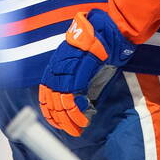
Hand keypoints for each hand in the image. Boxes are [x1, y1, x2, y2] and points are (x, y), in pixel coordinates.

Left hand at [38, 9, 134, 136]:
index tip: (57, 122)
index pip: (47, 93)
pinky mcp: (75, 73)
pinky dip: (76, 113)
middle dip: (58, 119)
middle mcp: (57, 67)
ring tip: (76, 130)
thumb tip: (82, 98)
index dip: (51, 110)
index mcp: (58, 64)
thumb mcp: (88, 60)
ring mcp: (65, 69)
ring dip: (68, 120)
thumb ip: (82, 76)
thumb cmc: (103, 42)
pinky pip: (71, 98)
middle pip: (50, 100)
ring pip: (59, 102)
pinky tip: (82, 121)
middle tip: (68, 131)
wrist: (111, 28)